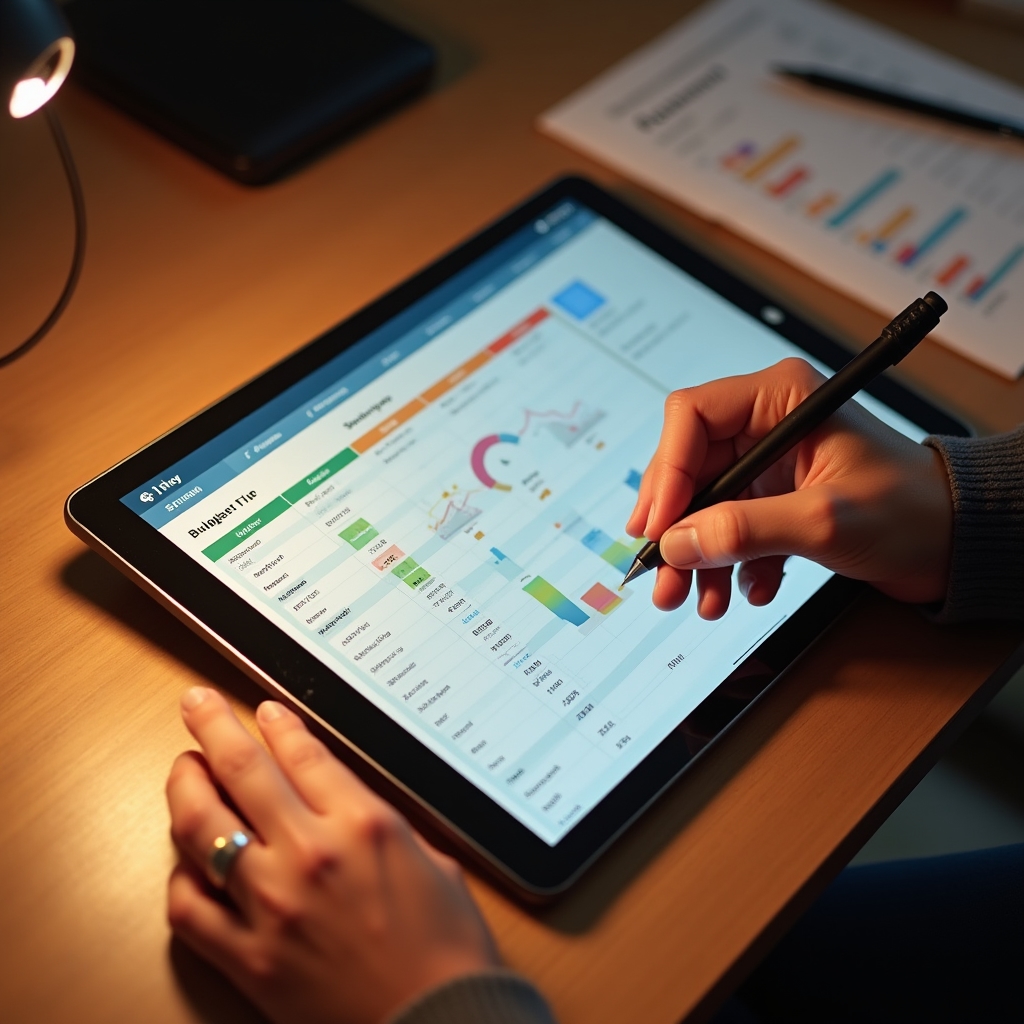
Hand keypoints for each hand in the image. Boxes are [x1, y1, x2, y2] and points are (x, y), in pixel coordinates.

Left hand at [165, 687, 498, 1023]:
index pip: (303, 753)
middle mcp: (311, 854)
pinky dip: (182, 878)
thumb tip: (349, 803)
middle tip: (196, 705)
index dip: (278, 723)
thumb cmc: (447, 949)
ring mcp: (272, 906)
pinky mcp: (249, 958)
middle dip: (213, 726)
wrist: (438, 1023)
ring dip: (185, 787)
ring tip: (183, 770)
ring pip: (204, 826)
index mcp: (364, 825)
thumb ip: (384, 826)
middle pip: (243, 769)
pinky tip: (188, 863)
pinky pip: (190, 908)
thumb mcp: (434, 862)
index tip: (265, 710)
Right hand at [626, 358, 952, 617]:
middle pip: (689, 466)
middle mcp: (767, 424)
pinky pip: (730, 528)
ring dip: (698, 556)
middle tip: (663, 575)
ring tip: (699, 600)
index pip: (692, 416)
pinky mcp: (774, 498)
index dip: (666, 471)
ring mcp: (769, 463)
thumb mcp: (824, 520)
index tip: (657, 526)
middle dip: (676, 527)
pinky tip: (748, 589)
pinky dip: (730, 564)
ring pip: (704, 505)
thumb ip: (746, 530)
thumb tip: (678, 544)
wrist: (955, 543)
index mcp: (780, 398)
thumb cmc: (912, 511)